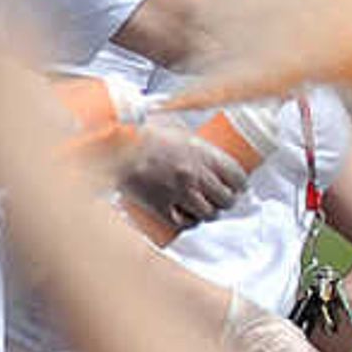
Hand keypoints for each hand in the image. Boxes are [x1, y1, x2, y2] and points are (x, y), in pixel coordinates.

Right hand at [116, 127, 247, 227]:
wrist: (112, 146)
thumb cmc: (140, 132)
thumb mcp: (175, 128)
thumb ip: (192, 139)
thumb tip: (203, 140)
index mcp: (204, 154)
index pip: (237, 176)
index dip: (240, 184)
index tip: (237, 186)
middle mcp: (196, 175)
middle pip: (226, 198)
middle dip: (226, 200)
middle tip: (221, 199)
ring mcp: (179, 193)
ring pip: (208, 213)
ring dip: (209, 213)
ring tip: (204, 209)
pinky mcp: (160, 207)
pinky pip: (184, 223)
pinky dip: (189, 223)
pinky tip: (187, 218)